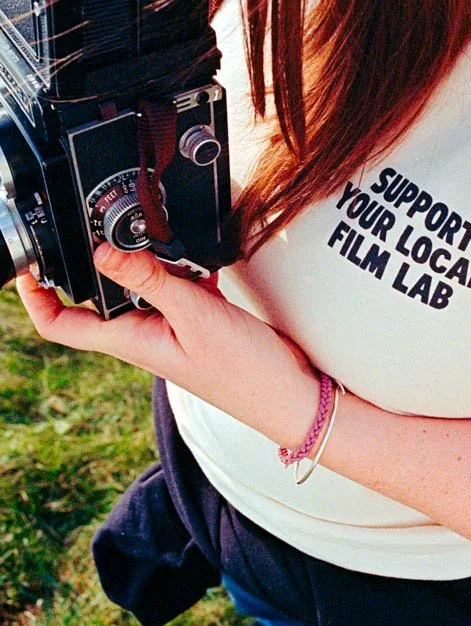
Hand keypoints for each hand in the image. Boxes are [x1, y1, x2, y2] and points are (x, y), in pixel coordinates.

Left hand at [15, 243, 319, 445]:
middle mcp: (143, 336)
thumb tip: (101, 253)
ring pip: (137, 288)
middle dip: (96, 263)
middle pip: (96, 298)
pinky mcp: (195, 322)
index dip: (35, 297)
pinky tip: (201, 263)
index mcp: (131, 342)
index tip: (27, 265)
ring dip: (145, 264)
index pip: (60, 324)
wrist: (289, 394)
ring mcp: (168, 330)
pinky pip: (174, 289)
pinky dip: (182, 270)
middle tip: (103, 231)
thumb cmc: (246, 372)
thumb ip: (150, 280)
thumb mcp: (195, 316)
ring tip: (160, 245)